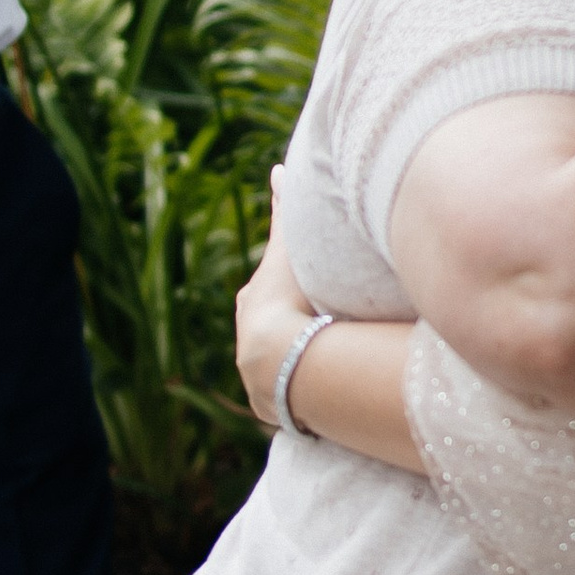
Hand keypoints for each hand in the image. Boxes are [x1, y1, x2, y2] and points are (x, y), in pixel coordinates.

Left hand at [234, 175, 314, 430]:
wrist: (282, 357)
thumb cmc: (288, 297)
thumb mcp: (289, 249)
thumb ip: (285, 210)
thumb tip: (279, 170)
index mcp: (252, 304)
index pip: (268, 292)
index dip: (287, 287)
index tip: (301, 290)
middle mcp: (248, 340)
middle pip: (273, 328)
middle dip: (292, 326)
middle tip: (320, 324)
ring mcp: (258, 375)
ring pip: (281, 364)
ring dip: (300, 363)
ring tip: (326, 363)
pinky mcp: (271, 405)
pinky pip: (291, 396)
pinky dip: (304, 390)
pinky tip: (322, 393)